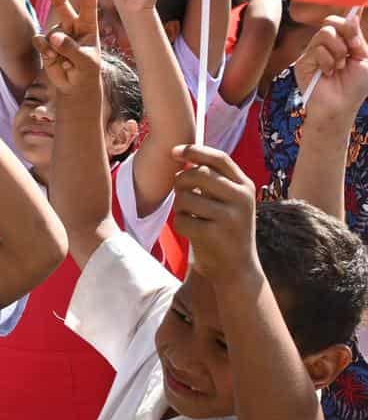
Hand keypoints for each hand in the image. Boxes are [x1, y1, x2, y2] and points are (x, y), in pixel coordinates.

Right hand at [33, 0, 101, 95]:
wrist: (74, 86)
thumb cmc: (87, 72)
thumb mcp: (85, 61)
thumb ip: (71, 48)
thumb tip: (54, 37)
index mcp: (89, 27)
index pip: (89, 7)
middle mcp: (72, 27)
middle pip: (62, 7)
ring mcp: (58, 35)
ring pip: (50, 32)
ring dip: (54, 45)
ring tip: (64, 60)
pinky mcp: (46, 44)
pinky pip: (40, 40)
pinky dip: (44, 49)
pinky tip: (52, 58)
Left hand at [171, 145, 258, 281]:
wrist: (234, 268)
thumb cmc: (223, 228)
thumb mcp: (227, 200)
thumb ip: (212, 179)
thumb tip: (183, 154)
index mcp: (245, 186)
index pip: (219, 159)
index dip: (195, 151)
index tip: (175, 151)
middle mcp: (242, 199)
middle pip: (198, 175)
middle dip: (181, 181)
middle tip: (179, 191)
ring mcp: (230, 218)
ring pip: (186, 198)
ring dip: (179, 206)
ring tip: (189, 215)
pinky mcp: (214, 235)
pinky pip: (181, 220)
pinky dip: (179, 224)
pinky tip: (190, 231)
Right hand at [296, 10, 367, 118]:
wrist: (341, 105)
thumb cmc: (355, 85)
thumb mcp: (364, 57)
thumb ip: (357, 36)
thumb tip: (353, 12)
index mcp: (340, 43)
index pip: (341, 21)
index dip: (349, 23)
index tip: (357, 33)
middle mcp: (325, 46)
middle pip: (331, 22)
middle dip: (346, 36)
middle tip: (351, 52)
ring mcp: (312, 53)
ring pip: (325, 33)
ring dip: (338, 51)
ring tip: (339, 66)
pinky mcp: (303, 63)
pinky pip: (317, 49)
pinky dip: (328, 61)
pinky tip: (328, 73)